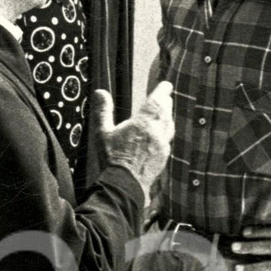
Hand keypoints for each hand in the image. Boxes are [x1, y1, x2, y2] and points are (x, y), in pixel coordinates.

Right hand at [94, 81, 173, 195]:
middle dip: (165, 103)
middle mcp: (157, 133)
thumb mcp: (102, 133)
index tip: (166, 85)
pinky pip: (166, 141)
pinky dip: (165, 133)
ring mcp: (162, 147)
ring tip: (165, 113)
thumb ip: (102, 111)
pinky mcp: (162, 159)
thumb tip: (101, 92)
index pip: (157, 101)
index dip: (162, 91)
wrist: (125, 185)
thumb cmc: (112, 159)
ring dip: (167, 117)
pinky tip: (161, 136)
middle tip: (166, 96)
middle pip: (165, 113)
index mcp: (143, 124)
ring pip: (169, 127)